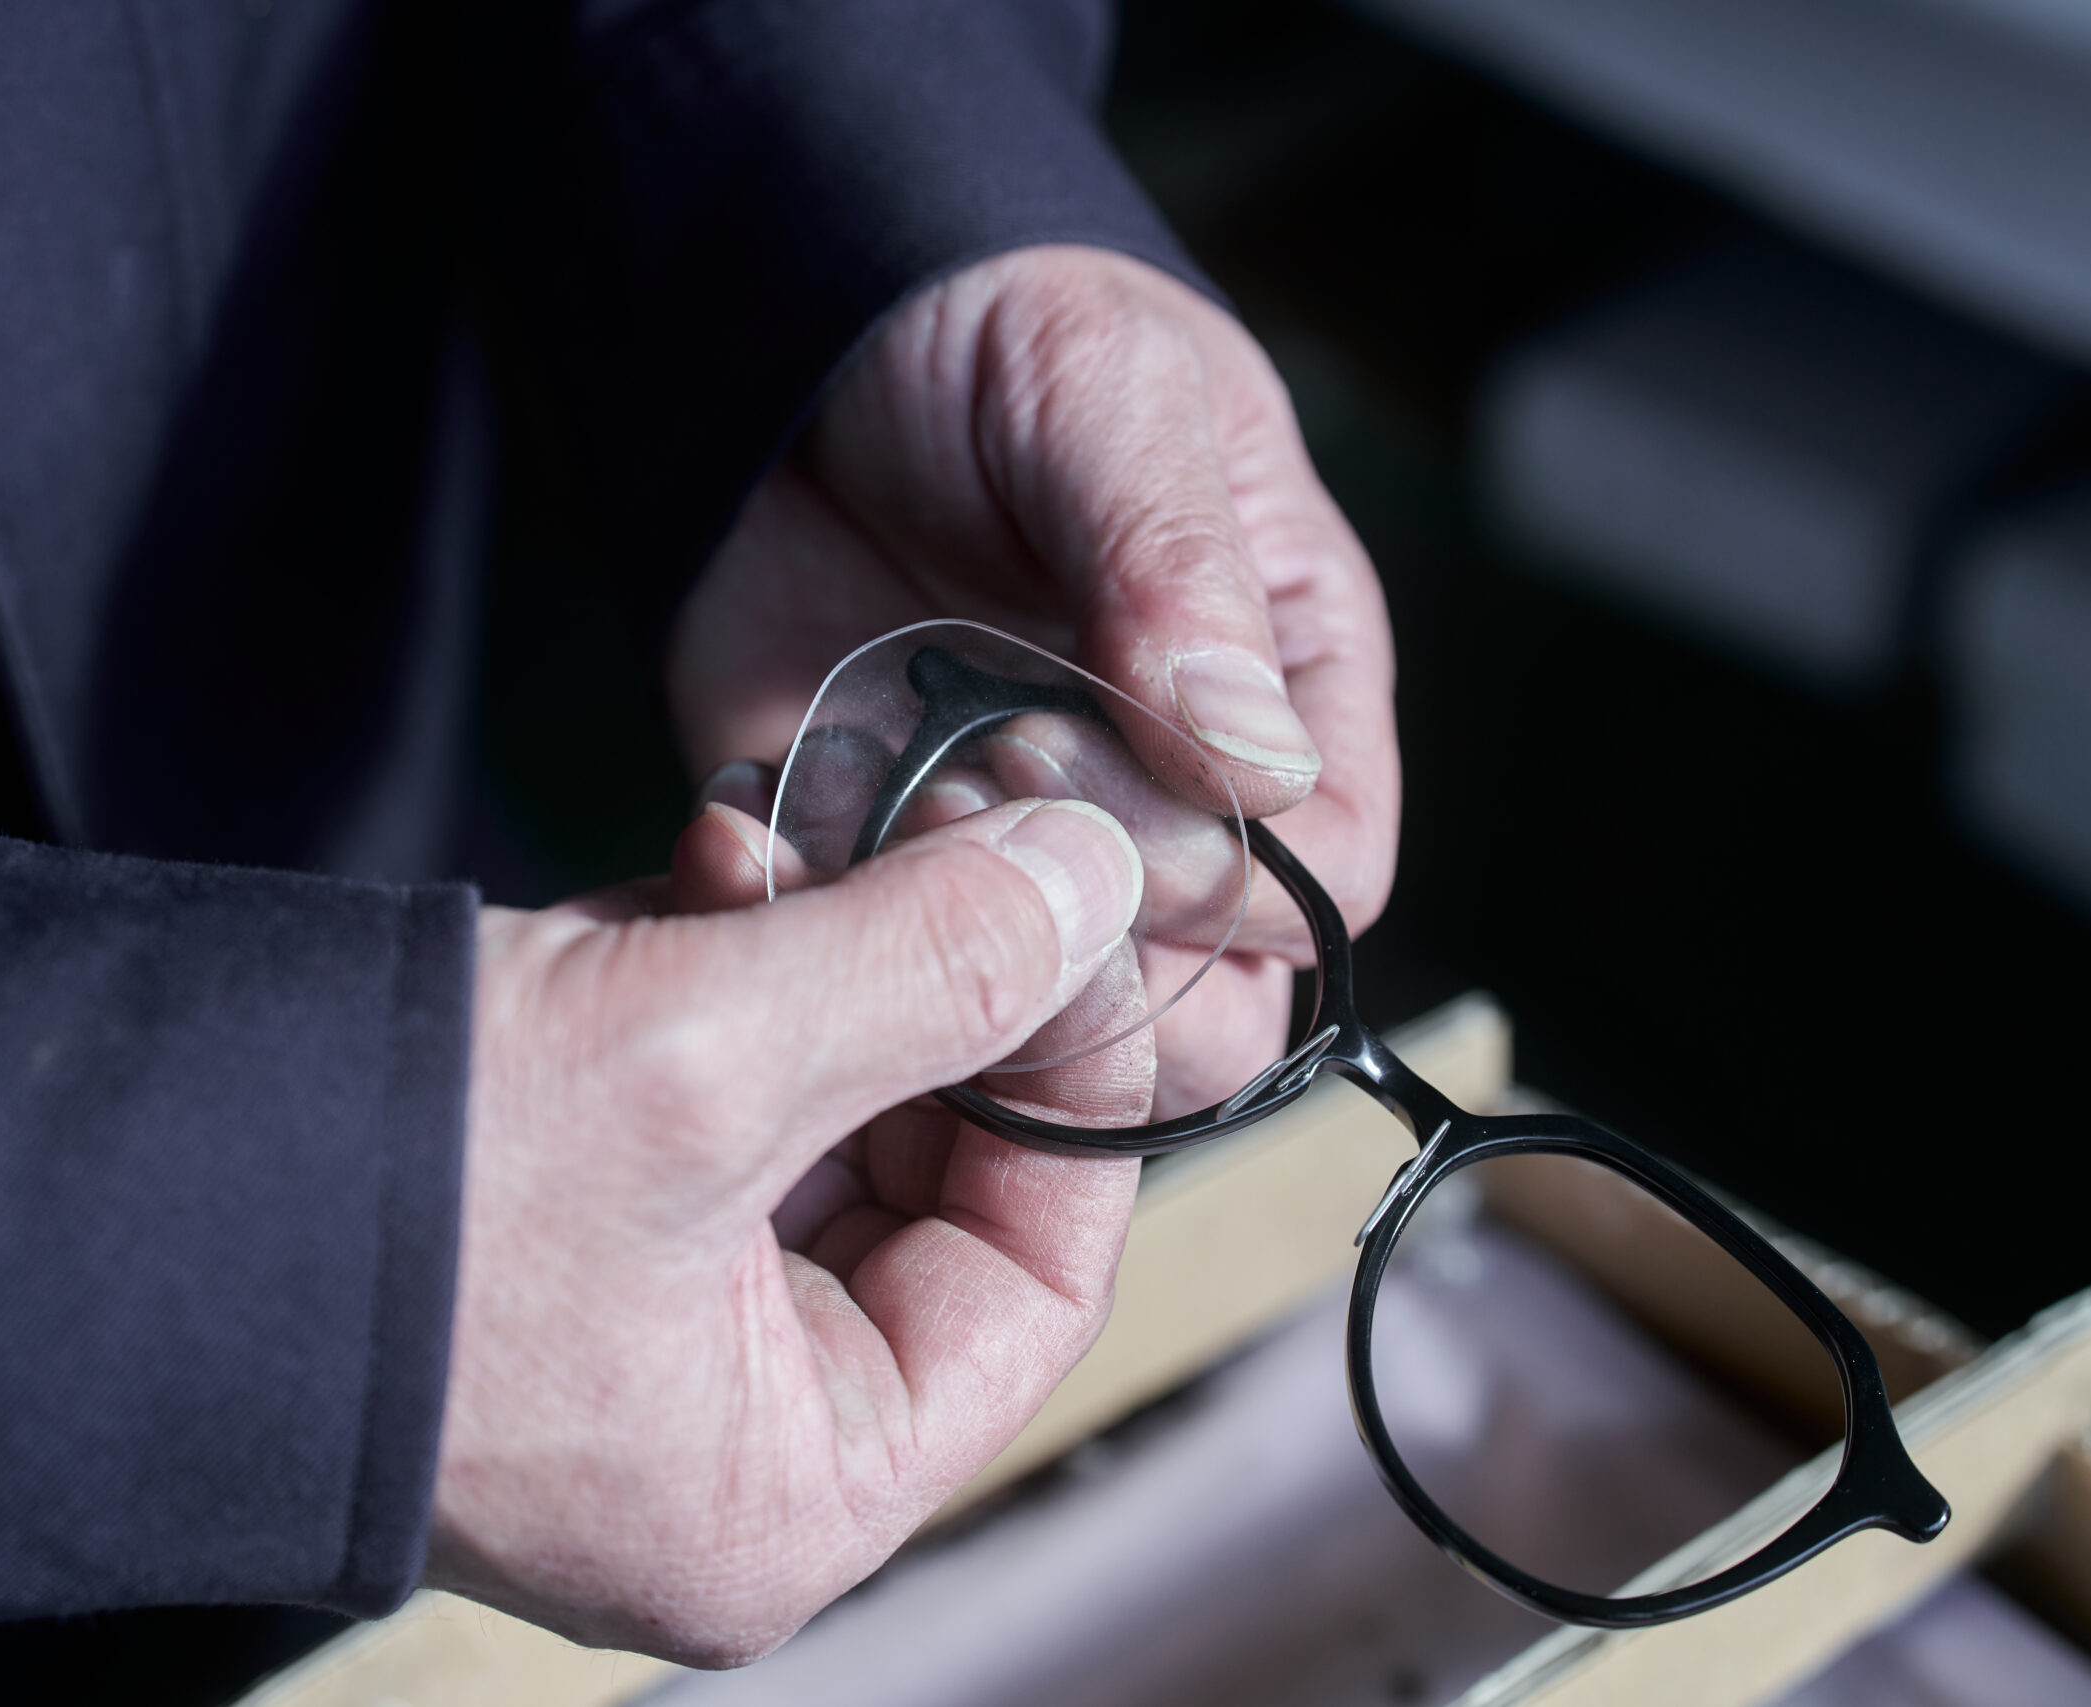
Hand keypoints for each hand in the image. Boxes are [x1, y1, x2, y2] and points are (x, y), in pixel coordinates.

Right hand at [427, 798, 1147, 1663]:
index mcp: (786, 1489)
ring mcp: (635, 1318)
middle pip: (930, 1181)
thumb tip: (1100, 882)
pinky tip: (700, 865)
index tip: (1091, 932)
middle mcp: (722, 1427)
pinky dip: (720, 962)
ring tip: (794, 838)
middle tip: (963, 836)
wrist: (61, 1174)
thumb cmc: (374, 1207)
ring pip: (821, 1107)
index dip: (1079, 1092)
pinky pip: (707, 1080)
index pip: (1032, 1285)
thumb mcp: (701, 1063)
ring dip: (825, 950)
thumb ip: (932, 964)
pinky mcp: (559, 1208)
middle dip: (938, 988)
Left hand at [670, 245, 1398, 1115]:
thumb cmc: (1000, 338)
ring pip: (1045, 1029)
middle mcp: (1168, 798)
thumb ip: (1177, 569)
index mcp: (1285, 687)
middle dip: (1096, 960)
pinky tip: (762, 829)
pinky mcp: (876, 862)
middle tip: (970, 807)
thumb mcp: (1108, 398)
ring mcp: (1021, 844)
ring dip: (955, 970)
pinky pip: (868, 986)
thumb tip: (1252, 767)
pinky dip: (815, 945)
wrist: (803, 332)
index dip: (1233, 882)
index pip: (1328, 876)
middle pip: (1206, 1004)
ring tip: (873, 810)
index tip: (1104, 791)